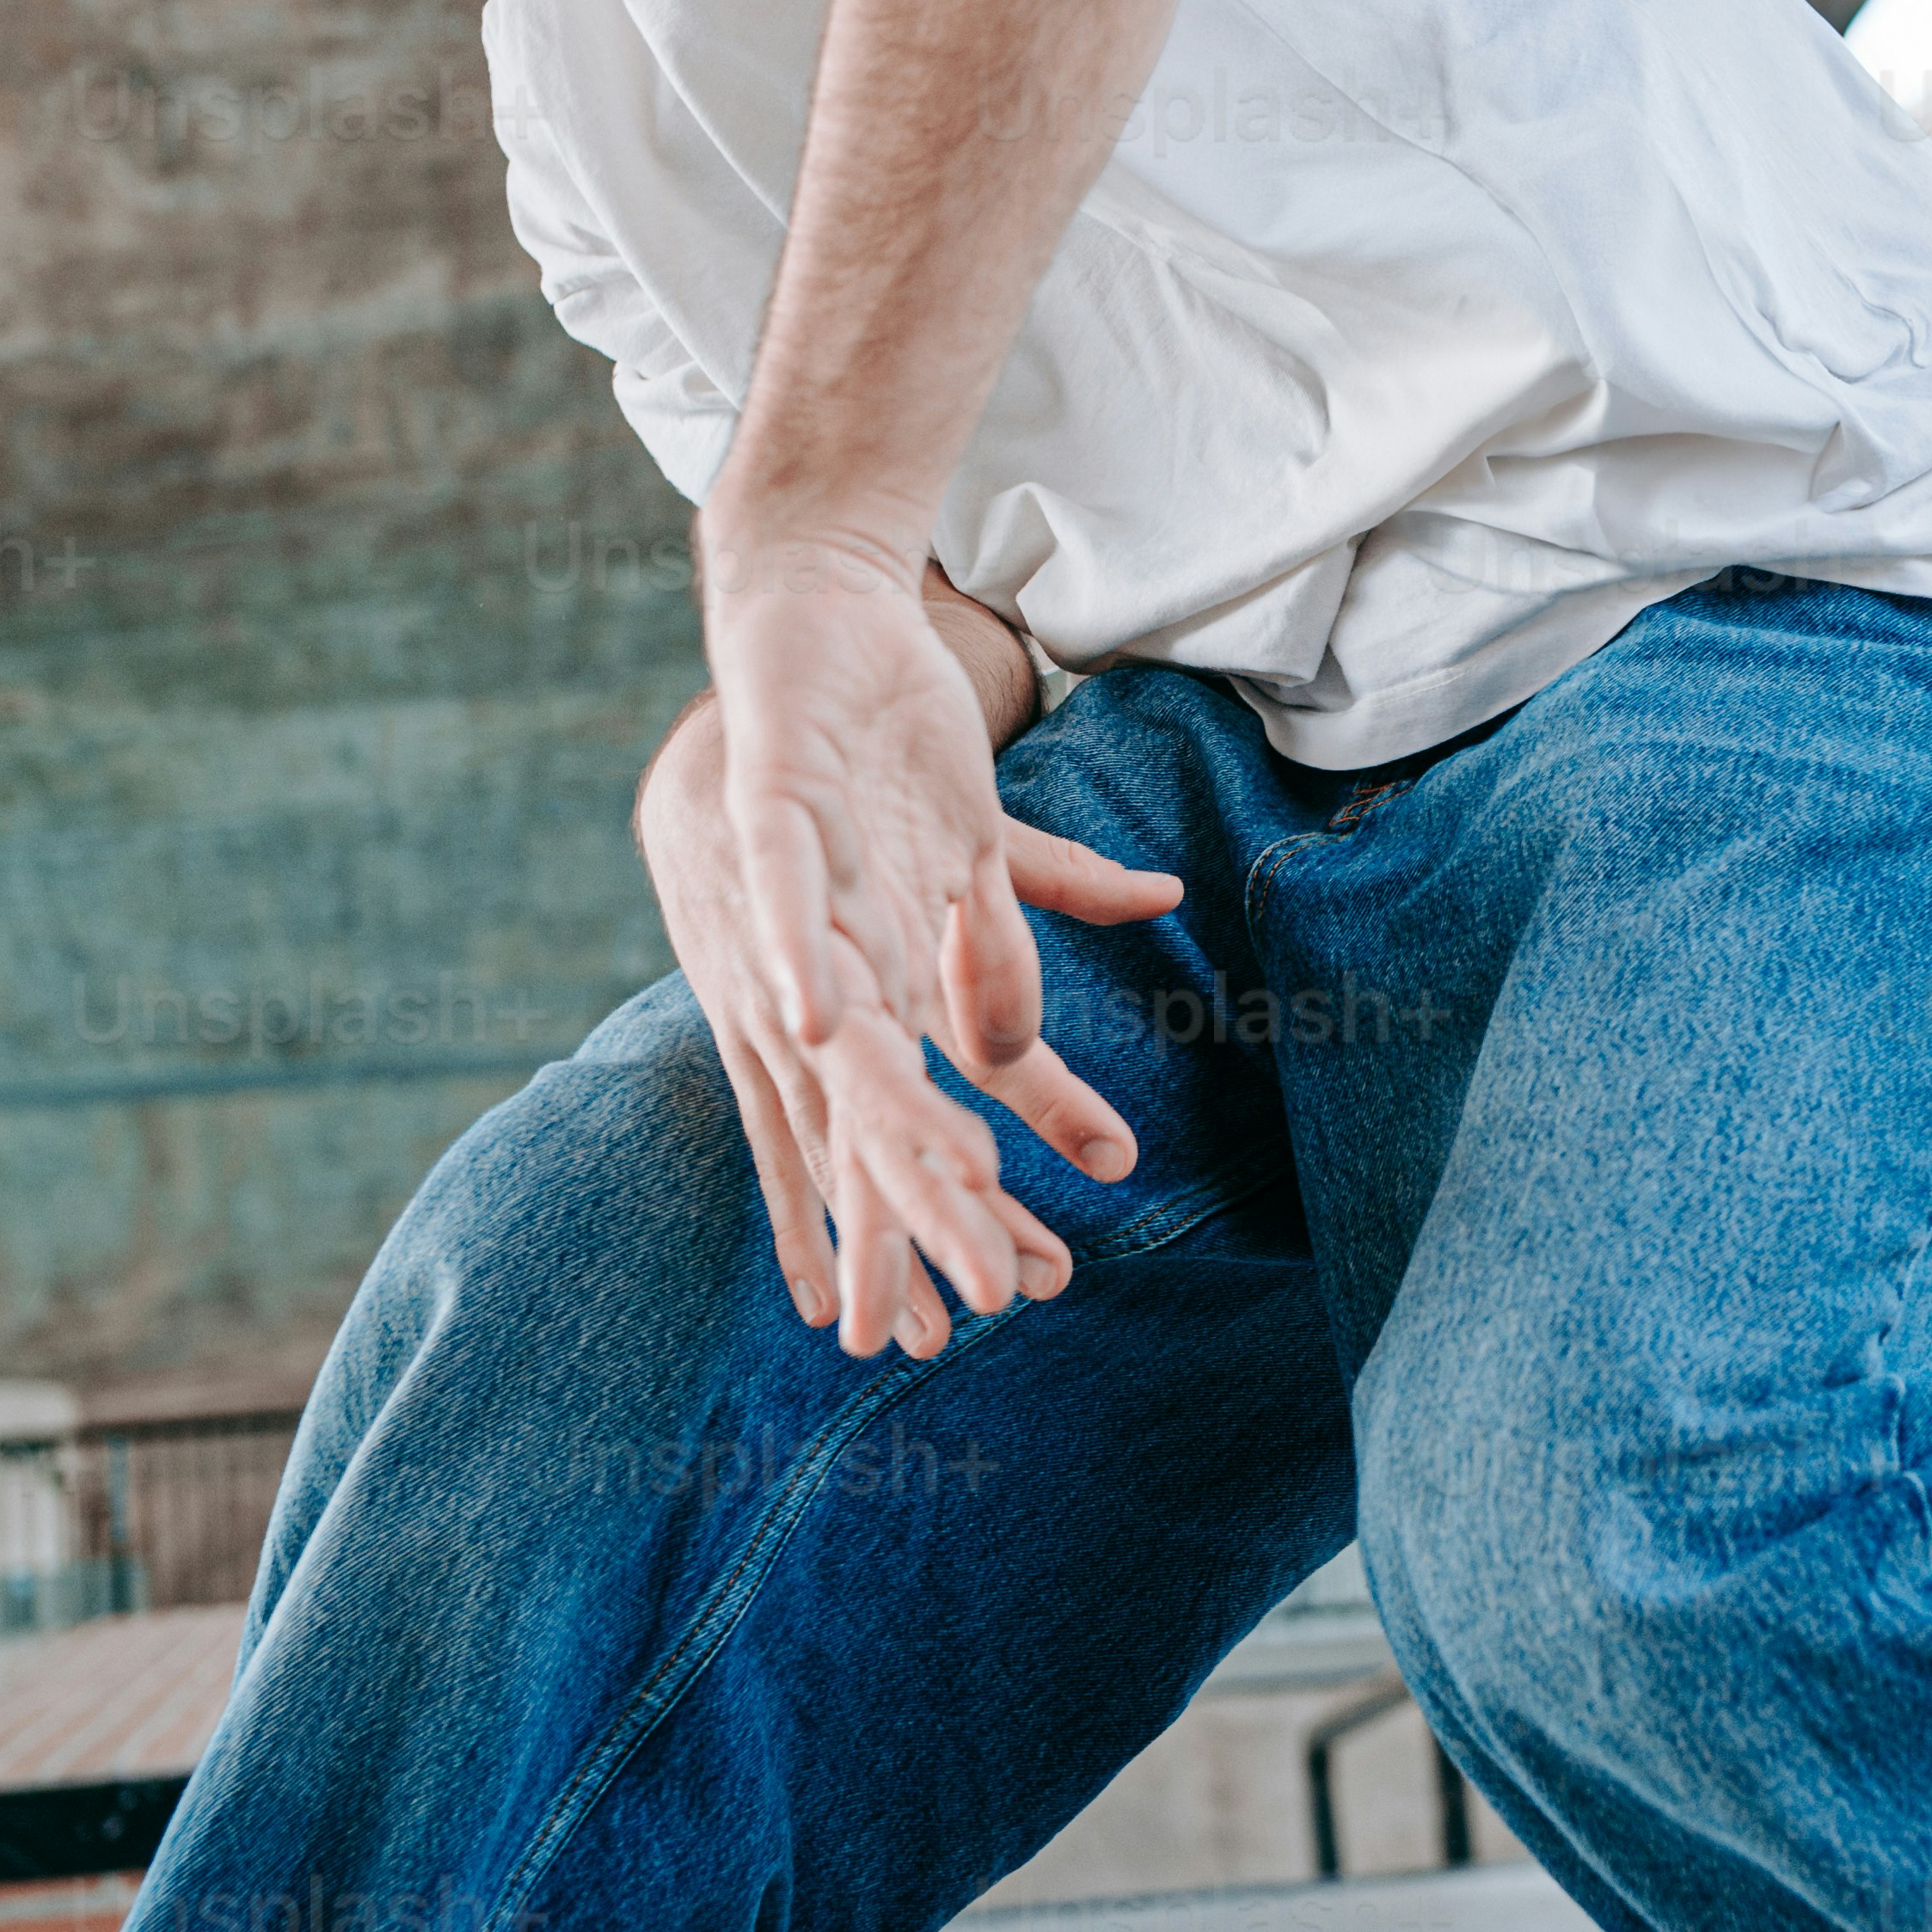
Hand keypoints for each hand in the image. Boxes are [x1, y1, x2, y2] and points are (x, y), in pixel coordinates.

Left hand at [647, 545, 1178, 1356]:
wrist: (790, 632)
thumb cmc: (873, 755)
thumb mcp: (981, 845)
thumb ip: (1037, 911)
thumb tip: (1160, 905)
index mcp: (878, 994)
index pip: (929, 1126)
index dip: (973, 1207)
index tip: (1026, 1290)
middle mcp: (827, 976)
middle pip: (884, 1119)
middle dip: (937, 1214)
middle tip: (994, 1299)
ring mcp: (792, 908)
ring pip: (837, 1039)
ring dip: (883, 1119)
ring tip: (940, 1187)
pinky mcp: (770, 818)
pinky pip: (782, 900)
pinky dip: (798, 957)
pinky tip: (814, 1020)